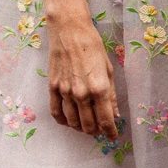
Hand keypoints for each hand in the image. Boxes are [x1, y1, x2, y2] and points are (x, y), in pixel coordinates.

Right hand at [46, 13, 119, 138]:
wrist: (69, 31)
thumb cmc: (92, 46)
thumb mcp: (109, 70)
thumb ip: (111, 95)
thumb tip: (114, 114)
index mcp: (99, 88)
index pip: (105, 120)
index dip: (110, 133)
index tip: (113, 137)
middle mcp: (81, 93)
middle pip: (88, 126)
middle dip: (96, 132)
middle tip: (100, 130)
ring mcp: (65, 92)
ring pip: (72, 123)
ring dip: (81, 128)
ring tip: (86, 126)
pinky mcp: (53, 87)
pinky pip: (56, 112)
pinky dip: (63, 121)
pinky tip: (69, 121)